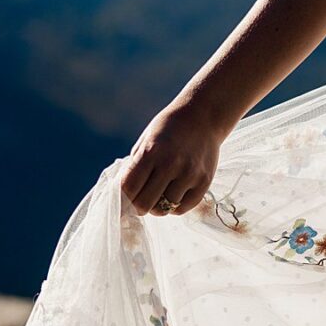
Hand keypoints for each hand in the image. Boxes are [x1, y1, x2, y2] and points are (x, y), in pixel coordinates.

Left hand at [120, 100, 230, 216]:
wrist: (203, 116)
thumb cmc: (168, 129)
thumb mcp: (145, 141)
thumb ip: (134, 167)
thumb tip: (122, 196)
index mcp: (151, 152)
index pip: (128, 189)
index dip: (122, 200)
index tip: (122, 203)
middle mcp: (170, 164)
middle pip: (144, 204)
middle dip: (138, 207)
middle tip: (139, 202)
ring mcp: (189, 174)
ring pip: (164, 209)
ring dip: (158, 206)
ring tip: (158, 194)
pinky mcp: (204, 181)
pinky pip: (182, 208)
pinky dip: (174, 207)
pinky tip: (172, 195)